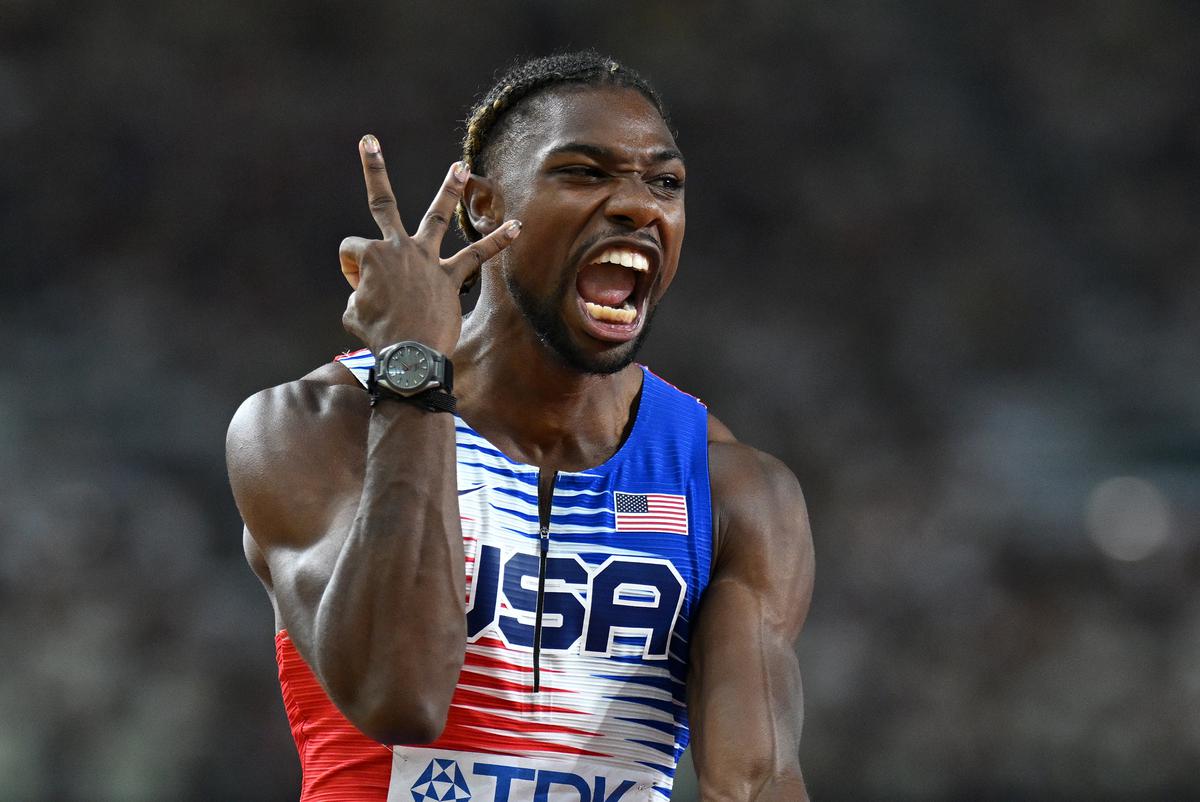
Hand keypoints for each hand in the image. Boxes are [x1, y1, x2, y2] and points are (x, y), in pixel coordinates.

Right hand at [339, 135, 519, 354]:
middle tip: (370, 141)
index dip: (351, 272)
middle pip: (382, 203)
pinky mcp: (450, 276)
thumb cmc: (377, 337)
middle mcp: (397, 247)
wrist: (409, 354)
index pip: (352, 251)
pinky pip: (477, 254)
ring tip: (460, 167)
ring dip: (448, 189)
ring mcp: (426, 259)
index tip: (360, 293)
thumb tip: (373, 296)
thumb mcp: (352, 313)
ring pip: (437, 216)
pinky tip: (516, 226)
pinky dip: (497, 240)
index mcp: (369, 254)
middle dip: (374, 169)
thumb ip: (360, 296)